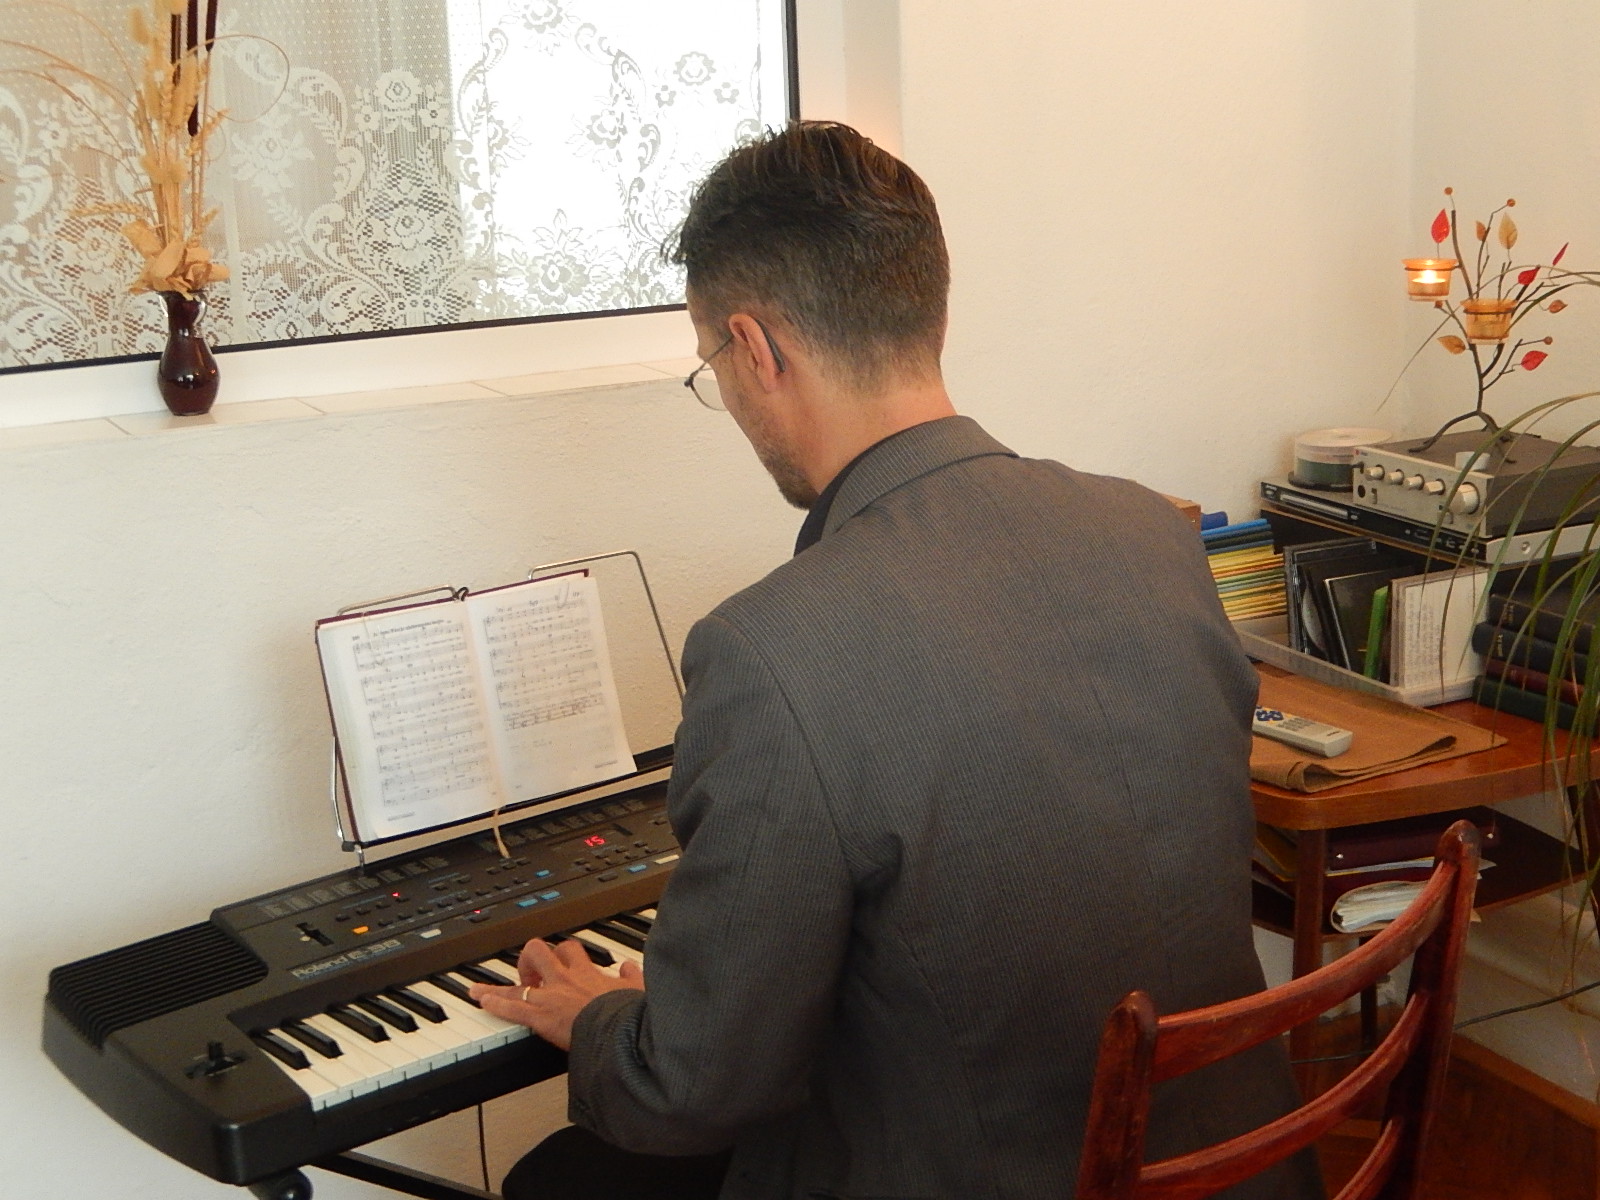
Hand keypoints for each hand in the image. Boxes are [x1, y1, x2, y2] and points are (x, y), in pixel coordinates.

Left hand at [469, 938, 643, 1050]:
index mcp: (588, 972)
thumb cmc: (629, 1013)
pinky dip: (495, 1004)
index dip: (561, 953)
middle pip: (539, 953)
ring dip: (500, 987)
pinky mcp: (541, 1017)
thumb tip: (630, 967)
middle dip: (530, 960)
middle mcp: (565, 979)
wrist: (621, 1030)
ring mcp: (550, 997)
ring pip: (518, 983)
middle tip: (529, 973)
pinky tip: (483, 1001)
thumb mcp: (638, 989)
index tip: (559, 958)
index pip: (570, 950)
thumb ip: (632, 976)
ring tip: (482, 989)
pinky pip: (512, 1007)